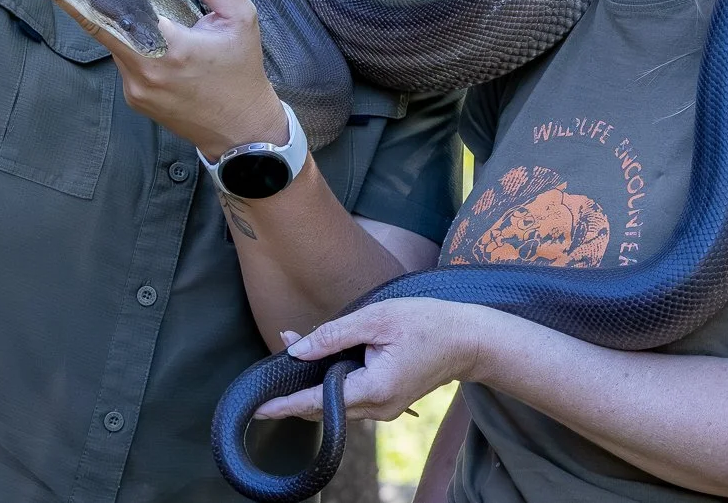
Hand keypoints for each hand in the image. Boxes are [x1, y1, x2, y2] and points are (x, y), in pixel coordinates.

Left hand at [60, 0, 285, 157]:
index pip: (112, 16)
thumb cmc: (241, 71)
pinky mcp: (135, 100)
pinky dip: (133, 48)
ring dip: (125, 28)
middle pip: (105, 28)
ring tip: (150, 17)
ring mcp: (136, 89)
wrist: (241, 130)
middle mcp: (144, 71)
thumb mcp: (242, 19)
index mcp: (169, 48)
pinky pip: (125, 63)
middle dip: (97, 4)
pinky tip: (155, 44)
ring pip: (116, 44)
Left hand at [254, 298, 483, 422]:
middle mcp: (379, 408)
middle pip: (325, 407)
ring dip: (313, 383)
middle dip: (295, 389)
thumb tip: (298, 349)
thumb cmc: (426, 323)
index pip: (319, 402)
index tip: (259, 408)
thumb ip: (334, 335)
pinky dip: (332, 381)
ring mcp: (385, 408)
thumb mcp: (376, 318)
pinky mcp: (388, 400)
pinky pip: (351, 396)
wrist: (467, 339)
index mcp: (375, 389)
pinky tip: (322, 358)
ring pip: (337, 402)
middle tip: (273, 363)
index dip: (286, 405)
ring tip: (293, 352)